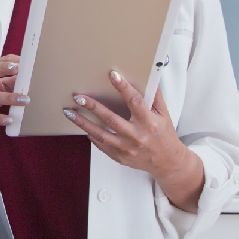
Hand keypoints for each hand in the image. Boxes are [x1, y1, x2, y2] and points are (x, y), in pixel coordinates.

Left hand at [64, 71, 187, 175]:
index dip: (123, 87)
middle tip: (79, 97)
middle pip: (111, 119)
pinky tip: (83, 127)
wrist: (168, 162)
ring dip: (84, 123)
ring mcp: (127, 148)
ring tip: (70, 113)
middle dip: (93, 107)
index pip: (135, 101)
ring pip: (101, 134)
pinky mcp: (121, 157)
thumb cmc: (164, 135)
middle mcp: (137, 135)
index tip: (113, 75)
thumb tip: (150, 77)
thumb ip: (155, 96)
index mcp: (149, 122)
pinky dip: (92, 136)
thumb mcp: (164, 114)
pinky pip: (102, 146)